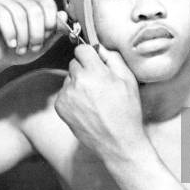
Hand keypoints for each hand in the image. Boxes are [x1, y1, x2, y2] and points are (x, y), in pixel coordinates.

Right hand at [0, 0, 67, 72]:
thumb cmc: (16, 50)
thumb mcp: (41, 44)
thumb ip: (54, 31)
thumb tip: (64, 16)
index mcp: (33, 4)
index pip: (48, 4)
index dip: (50, 23)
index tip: (45, 40)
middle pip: (35, 10)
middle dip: (37, 34)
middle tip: (33, 48)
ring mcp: (3, 0)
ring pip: (20, 15)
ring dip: (23, 37)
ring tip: (20, 49)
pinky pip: (3, 16)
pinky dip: (10, 33)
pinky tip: (10, 43)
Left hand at [54, 44, 148, 160]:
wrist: (118, 142)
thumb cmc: (127, 111)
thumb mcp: (128, 80)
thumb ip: (113, 58)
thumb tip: (100, 47)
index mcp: (94, 71)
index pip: (81, 49)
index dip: (90, 54)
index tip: (96, 62)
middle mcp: (77, 81)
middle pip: (74, 63)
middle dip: (85, 69)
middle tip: (99, 84)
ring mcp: (66, 95)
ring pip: (69, 78)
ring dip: (78, 83)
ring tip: (94, 99)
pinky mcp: (60, 107)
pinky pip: (65, 93)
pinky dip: (73, 97)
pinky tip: (87, 108)